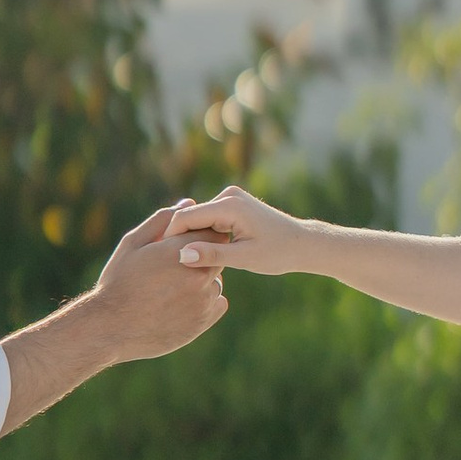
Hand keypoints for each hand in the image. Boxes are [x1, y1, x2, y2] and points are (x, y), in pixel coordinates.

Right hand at [89, 204, 230, 358]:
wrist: (111, 327)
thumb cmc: (118, 281)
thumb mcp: (132, 244)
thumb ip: (162, 221)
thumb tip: (188, 203)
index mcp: (180, 251)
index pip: (211, 231)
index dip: (199, 235)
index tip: (184, 242)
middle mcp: (198, 274)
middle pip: (217, 254)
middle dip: (203, 255)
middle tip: (178, 265)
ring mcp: (203, 299)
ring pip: (216, 279)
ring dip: (203, 279)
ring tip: (173, 287)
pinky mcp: (204, 320)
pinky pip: (218, 303)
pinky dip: (205, 301)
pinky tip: (181, 303)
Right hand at [162, 184, 304, 276]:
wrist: (303, 243)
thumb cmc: (278, 253)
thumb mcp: (245, 258)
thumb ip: (212, 256)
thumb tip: (182, 255)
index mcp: (230, 205)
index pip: (185, 218)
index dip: (169, 238)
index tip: (158, 260)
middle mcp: (228, 195)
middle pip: (190, 217)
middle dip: (178, 238)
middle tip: (164, 264)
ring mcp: (231, 197)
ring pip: (198, 219)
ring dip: (190, 237)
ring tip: (178, 262)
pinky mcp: (232, 204)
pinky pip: (208, 219)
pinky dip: (202, 235)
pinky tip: (198, 255)